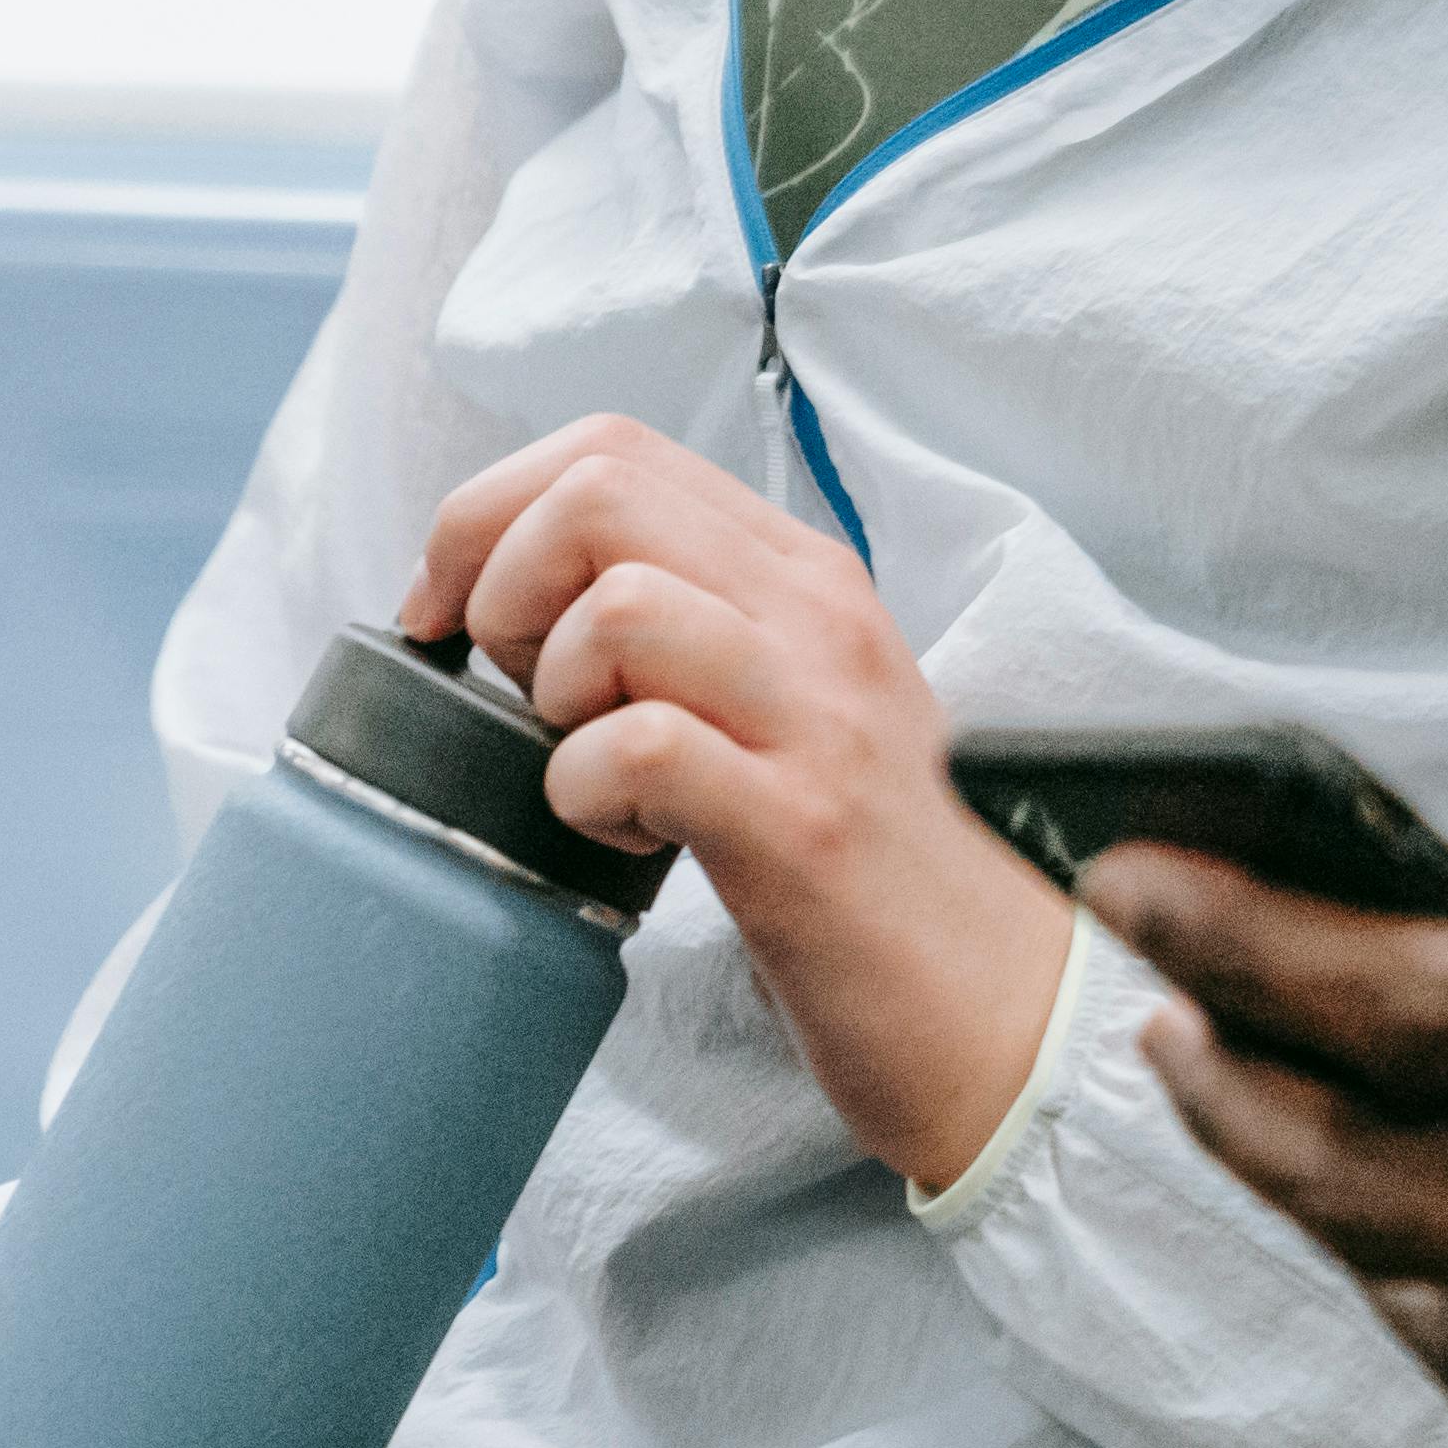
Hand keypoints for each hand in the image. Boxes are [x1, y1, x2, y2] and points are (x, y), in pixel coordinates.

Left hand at [408, 414, 1070, 1191]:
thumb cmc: (867, 865)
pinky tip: (624, 835)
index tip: (452, 610)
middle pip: (600, 494)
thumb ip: (699, 629)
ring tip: (585, 765)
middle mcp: (818, 617)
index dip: (490, 513)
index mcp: (804, 577)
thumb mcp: (794, 704)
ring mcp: (817, 714)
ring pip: (621, 607)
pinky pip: (641, 747)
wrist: (996, 999)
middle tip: (519, 692)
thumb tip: (531, 594)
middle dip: (501, 586)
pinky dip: (585, 791)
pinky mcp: (801, 823)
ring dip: (552, 692)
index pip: (615, 447)